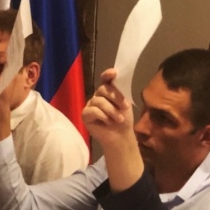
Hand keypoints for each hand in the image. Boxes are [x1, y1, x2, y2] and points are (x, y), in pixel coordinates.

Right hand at [83, 68, 142, 191]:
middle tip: (124, 107)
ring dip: (111, 111)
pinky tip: (107, 122)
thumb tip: (115, 79)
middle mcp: (98, 96)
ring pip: (99, 101)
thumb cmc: (123, 120)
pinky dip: (103, 116)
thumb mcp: (124, 104)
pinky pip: (93, 111)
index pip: (105, 79)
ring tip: (118, 119)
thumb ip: (119, 91)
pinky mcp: (85, 115)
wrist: (120, 136)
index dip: (108, 75)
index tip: (113, 73)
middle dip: (115, 97)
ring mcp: (90, 105)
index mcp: (108, 91)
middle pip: (103, 89)